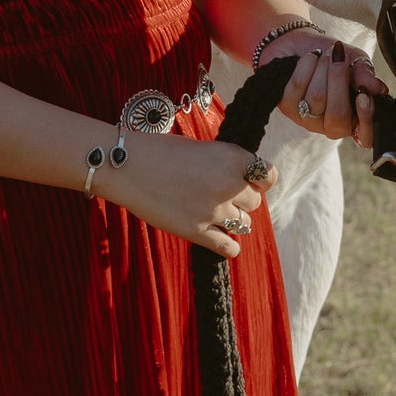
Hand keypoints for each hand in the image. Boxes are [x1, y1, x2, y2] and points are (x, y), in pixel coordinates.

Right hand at [97, 129, 274, 257]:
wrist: (128, 165)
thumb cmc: (160, 151)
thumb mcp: (202, 148)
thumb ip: (225, 165)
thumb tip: (242, 184)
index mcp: (233, 158)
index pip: (268, 175)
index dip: (259, 179)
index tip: (250, 181)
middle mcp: (228, 184)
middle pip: (254, 202)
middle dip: (241, 200)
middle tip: (221, 196)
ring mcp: (213, 210)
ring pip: (244, 223)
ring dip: (234, 220)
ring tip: (216, 214)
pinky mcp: (197, 231)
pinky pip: (228, 247)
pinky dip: (229, 246)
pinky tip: (223, 241)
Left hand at [265, 30, 383, 147]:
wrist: (301, 41)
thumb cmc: (332, 55)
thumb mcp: (354, 60)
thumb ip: (365, 74)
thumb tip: (378, 88)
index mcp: (354, 118)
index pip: (365, 136)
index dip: (365, 118)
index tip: (363, 95)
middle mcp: (330, 125)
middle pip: (338, 116)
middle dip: (339, 80)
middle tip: (339, 56)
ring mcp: (307, 119)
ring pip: (317, 98)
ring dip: (322, 68)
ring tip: (324, 54)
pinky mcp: (286, 108)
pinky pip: (298, 88)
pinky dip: (306, 66)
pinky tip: (310, 57)